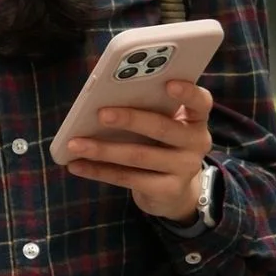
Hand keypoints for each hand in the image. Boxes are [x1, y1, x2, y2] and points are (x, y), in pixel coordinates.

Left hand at [51, 78, 214, 221]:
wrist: (174, 192)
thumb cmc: (161, 145)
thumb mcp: (164, 126)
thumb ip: (149, 109)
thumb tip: (103, 99)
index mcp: (196, 119)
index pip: (201, 102)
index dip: (188, 92)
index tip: (169, 83)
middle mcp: (196, 143)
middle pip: (162, 127)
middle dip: (129, 119)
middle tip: (100, 114)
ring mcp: (185, 169)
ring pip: (139, 156)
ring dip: (103, 149)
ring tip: (75, 144)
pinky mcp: (167, 190)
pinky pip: (128, 178)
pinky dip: (99, 171)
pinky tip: (77, 165)